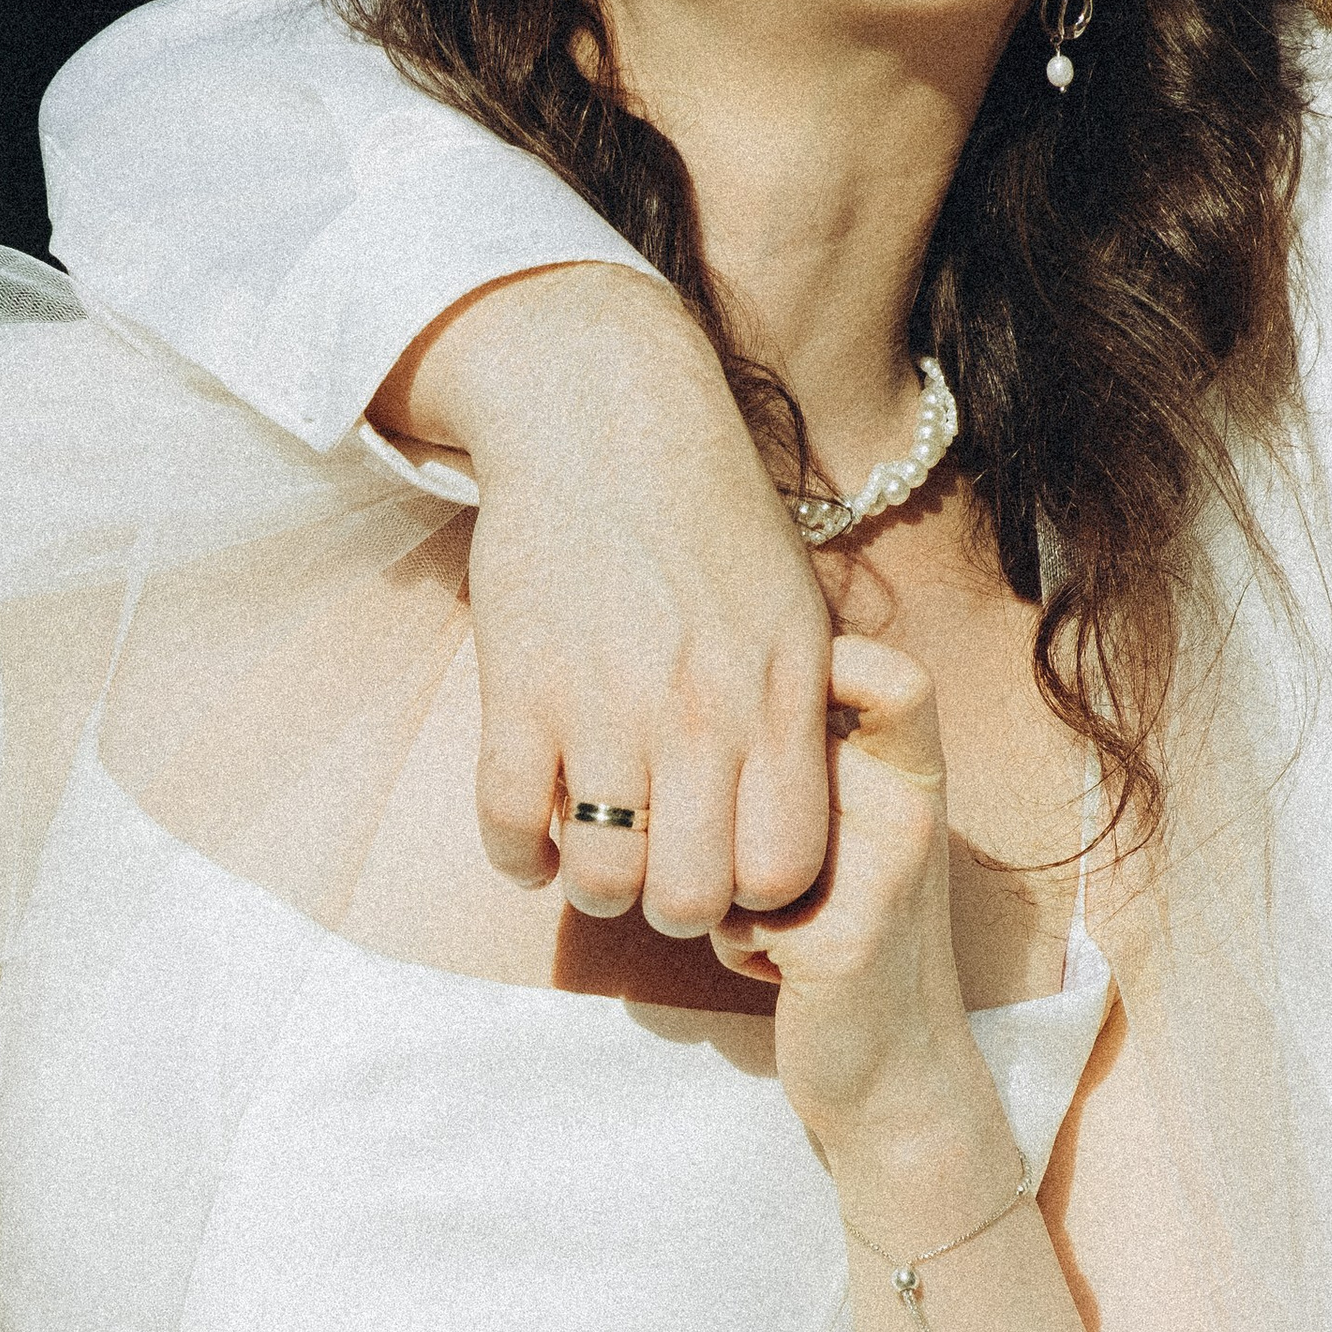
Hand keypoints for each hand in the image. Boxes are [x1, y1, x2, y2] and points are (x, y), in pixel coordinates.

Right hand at [381, 266, 833, 932]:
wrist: (607, 422)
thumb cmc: (713, 516)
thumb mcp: (798, 609)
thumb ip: (809, 712)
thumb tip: (821, 801)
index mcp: (779, 698)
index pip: (784, 869)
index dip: (758, 897)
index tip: (735, 870)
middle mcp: (700, 715)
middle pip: (691, 899)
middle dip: (675, 909)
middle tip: (662, 873)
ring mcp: (605, 707)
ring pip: (602, 880)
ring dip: (597, 888)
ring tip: (598, 857)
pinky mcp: (518, 691)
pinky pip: (510, 827)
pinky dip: (520, 856)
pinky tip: (536, 836)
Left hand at [714, 635, 1002, 1173]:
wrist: (900, 1077)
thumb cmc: (845, 940)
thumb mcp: (843, 835)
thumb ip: (801, 769)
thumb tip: (701, 696)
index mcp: (912, 774)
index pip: (887, 672)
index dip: (827, 664)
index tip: (763, 711)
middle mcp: (907, 808)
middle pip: (774, 746)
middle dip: (721, 796)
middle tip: (736, 844)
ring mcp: (880, 873)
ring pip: (731, 832)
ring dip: (720, 874)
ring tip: (764, 918)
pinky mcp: (843, 942)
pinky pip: (729, 912)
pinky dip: (733, 944)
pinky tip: (775, 972)